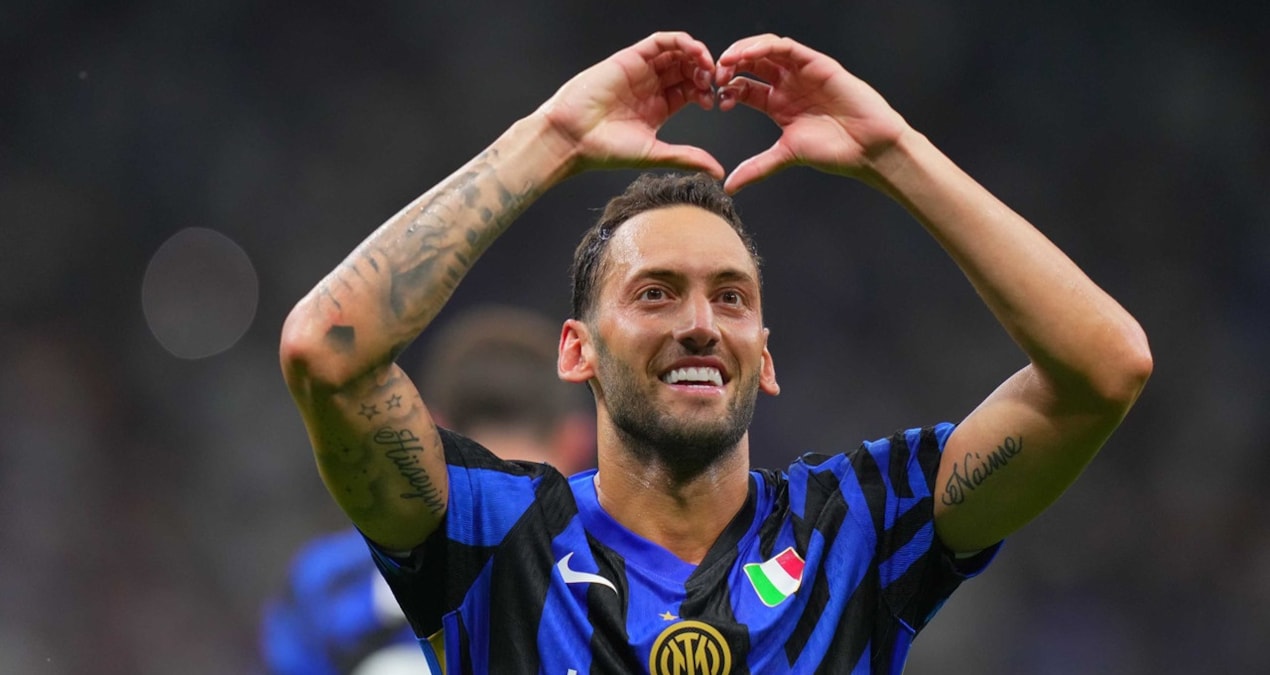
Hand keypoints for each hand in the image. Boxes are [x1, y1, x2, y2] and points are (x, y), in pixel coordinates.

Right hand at [538, 31, 723, 177]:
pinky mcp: (631, 57)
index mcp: (658, 107)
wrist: (573, 138)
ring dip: (696, 54)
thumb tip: (718, 173)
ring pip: (676, 52)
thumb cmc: (606, 150)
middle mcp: (651, 87)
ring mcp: (641, 71)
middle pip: (686, 69)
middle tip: (713, 81)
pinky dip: (680, 42)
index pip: (690, 90)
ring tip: (706, 66)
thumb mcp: (656, 154)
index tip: (714, 101)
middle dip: (704, 72)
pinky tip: (694, 53)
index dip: (706, 92)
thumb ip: (688, 158)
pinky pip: (660, 41)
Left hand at [715, 35, 910, 192]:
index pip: (744, 88)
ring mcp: (801, 72)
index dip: (728, 91)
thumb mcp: (786, 156)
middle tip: (715, 77)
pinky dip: (765, 46)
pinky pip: (786, 47)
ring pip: (766, 50)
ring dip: (743, 52)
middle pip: (751, 65)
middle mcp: (788, 85)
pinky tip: (748, 55)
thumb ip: (757, 168)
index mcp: (777, 105)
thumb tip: (730, 187)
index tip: (717, 102)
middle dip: (730, 68)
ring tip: (726, 63)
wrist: (868, 146)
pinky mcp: (816, 63)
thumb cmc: (835, 151)